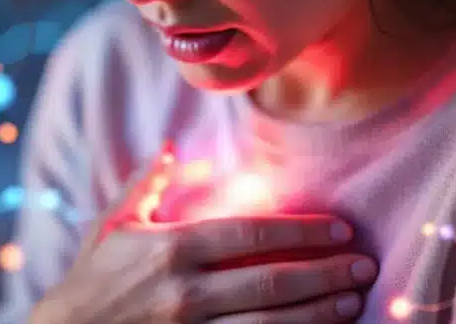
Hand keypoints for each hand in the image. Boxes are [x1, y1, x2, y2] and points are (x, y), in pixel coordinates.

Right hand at [32, 215, 376, 323]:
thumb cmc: (91, 279)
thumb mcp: (113, 225)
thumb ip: (146, 184)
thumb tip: (170, 147)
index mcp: (172, 249)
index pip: (251, 234)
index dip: (302, 231)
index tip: (338, 228)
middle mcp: (186, 291)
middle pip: (271, 282)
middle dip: (324, 273)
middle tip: (363, 265)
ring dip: (317, 314)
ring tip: (352, 302)